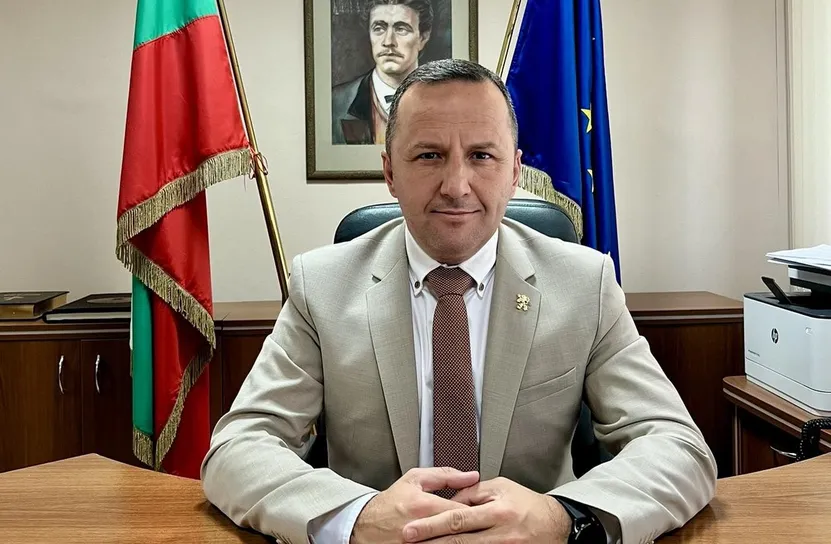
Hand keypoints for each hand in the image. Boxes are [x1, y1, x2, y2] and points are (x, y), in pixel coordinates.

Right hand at [350, 467, 479, 543]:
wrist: (363, 525)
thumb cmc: (390, 503)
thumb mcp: (414, 479)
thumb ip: (446, 475)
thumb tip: (471, 476)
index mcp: (424, 506)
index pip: (463, 512)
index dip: (476, 512)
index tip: (480, 511)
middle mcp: (422, 529)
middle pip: (461, 532)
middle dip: (473, 528)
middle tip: (477, 525)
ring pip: (453, 543)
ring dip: (462, 538)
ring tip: (466, 532)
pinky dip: (445, 542)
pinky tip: (448, 538)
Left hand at [401, 477, 571, 542]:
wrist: (555, 525)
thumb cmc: (528, 505)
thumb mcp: (502, 488)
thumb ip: (474, 492)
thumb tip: (451, 498)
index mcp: (497, 511)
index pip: (458, 518)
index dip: (433, 524)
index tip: (413, 528)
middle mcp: (499, 533)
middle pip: (457, 540)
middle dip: (430, 541)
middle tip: (408, 539)